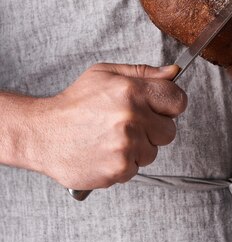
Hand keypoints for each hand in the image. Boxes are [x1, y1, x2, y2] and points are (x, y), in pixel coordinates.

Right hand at [31, 63, 185, 189]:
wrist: (42, 134)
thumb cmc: (73, 104)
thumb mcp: (105, 74)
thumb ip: (143, 73)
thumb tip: (173, 73)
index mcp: (131, 91)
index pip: (178, 100)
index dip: (170, 104)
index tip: (161, 108)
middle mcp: (131, 117)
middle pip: (169, 130)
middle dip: (154, 129)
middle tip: (128, 124)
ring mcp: (126, 145)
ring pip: (153, 152)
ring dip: (138, 148)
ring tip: (111, 137)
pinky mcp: (118, 168)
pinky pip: (136, 168)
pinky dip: (123, 163)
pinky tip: (105, 151)